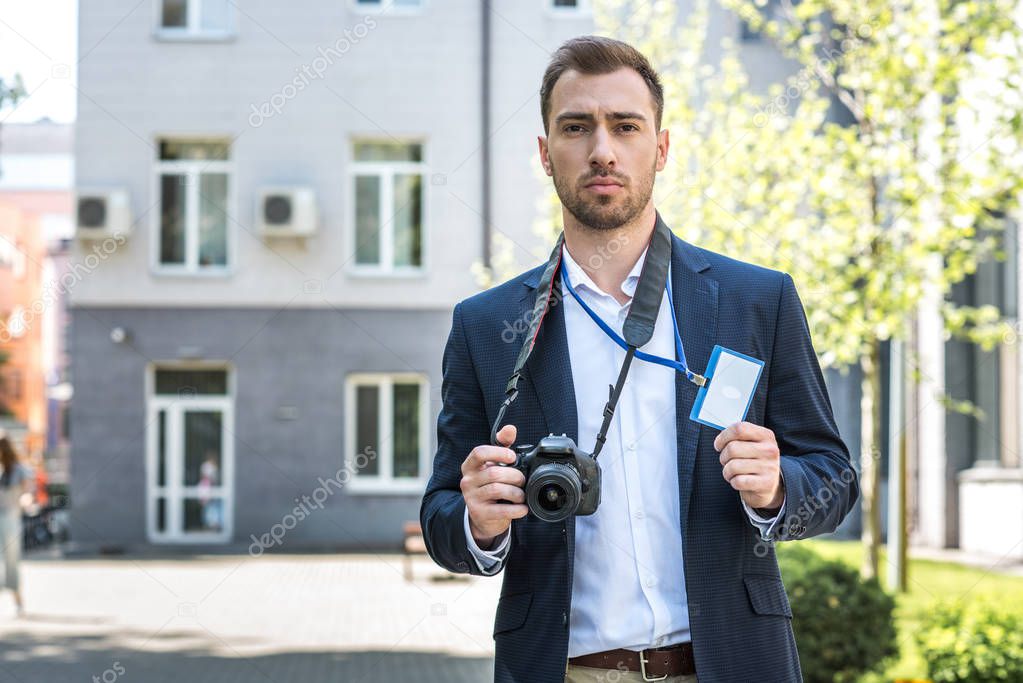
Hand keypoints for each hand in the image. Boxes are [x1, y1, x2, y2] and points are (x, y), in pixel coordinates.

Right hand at [461, 424, 527, 547]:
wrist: (484, 516)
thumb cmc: (490, 485)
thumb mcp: (494, 465)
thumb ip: (502, 445)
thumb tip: (510, 428)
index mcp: (470, 466)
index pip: (479, 453)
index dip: (498, 453)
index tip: (513, 457)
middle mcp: (467, 480)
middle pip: (493, 473)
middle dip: (514, 476)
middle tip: (522, 481)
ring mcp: (471, 498)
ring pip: (497, 490)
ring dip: (516, 492)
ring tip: (521, 495)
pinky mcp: (479, 514)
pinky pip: (501, 510)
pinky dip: (516, 509)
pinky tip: (522, 508)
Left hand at [713, 421, 783, 511]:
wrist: (769, 485)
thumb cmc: (754, 461)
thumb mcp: (752, 444)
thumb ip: (738, 437)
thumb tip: (719, 441)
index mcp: (766, 435)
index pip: (739, 429)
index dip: (723, 437)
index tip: (719, 445)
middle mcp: (770, 450)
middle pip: (732, 448)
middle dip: (723, 457)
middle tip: (727, 462)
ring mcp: (769, 467)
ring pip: (733, 466)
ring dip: (727, 472)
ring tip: (733, 473)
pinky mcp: (766, 484)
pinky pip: (738, 481)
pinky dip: (734, 482)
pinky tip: (740, 481)